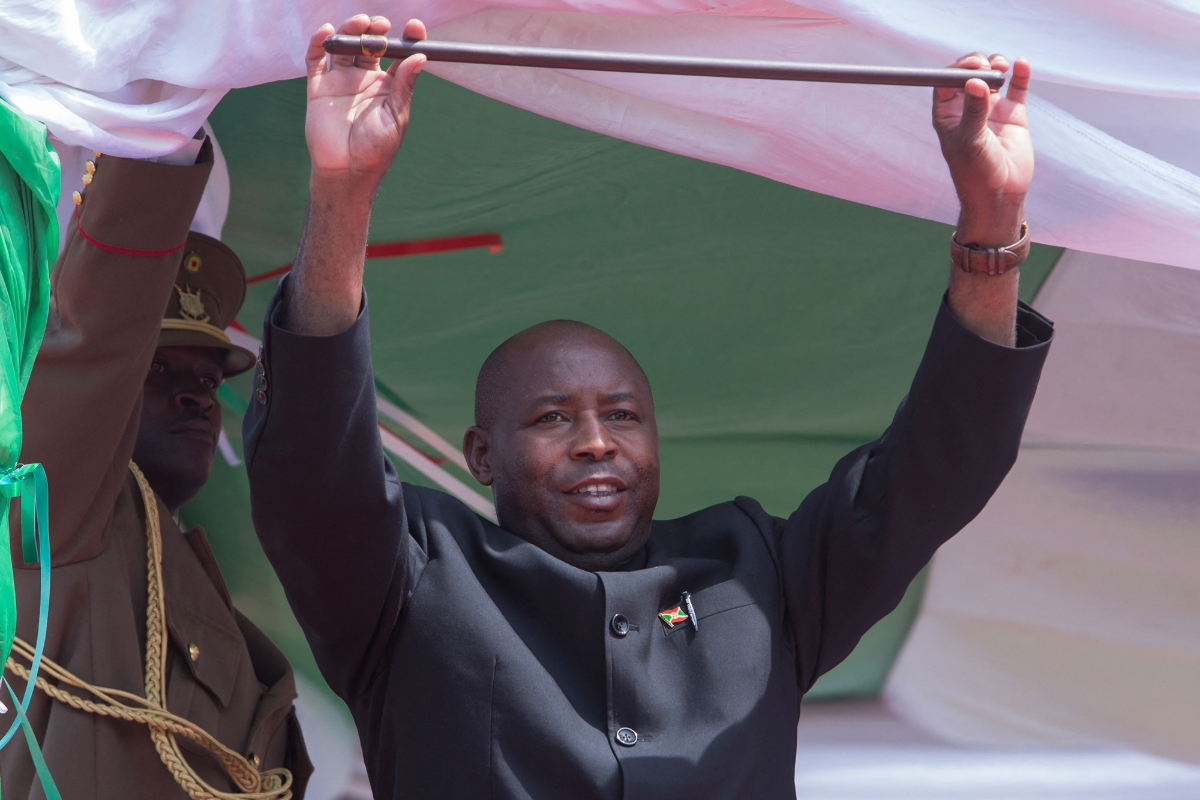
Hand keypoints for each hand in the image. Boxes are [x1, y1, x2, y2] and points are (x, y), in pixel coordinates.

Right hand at [305, 16, 426, 182]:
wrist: (347, 171)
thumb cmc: (377, 149)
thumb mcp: (396, 116)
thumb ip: (404, 85)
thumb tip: (420, 56)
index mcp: (388, 87)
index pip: (398, 55)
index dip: (407, 39)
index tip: (415, 27)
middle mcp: (364, 79)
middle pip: (370, 44)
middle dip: (375, 30)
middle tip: (381, 25)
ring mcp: (341, 81)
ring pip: (345, 47)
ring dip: (351, 30)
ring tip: (360, 24)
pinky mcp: (319, 88)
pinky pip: (316, 60)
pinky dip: (319, 42)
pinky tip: (327, 31)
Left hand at [933, 54, 1031, 244]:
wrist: (1000, 193)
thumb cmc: (975, 172)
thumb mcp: (970, 141)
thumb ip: (974, 112)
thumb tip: (975, 83)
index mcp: (947, 115)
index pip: (946, 82)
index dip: (957, 69)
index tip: (970, 66)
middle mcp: (968, 108)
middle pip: (969, 74)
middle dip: (977, 63)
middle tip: (985, 65)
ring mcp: (991, 109)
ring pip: (992, 76)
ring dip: (996, 65)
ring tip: (1001, 69)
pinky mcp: (1014, 113)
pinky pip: (1018, 87)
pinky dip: (1020, 73)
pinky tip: (1021, 64)